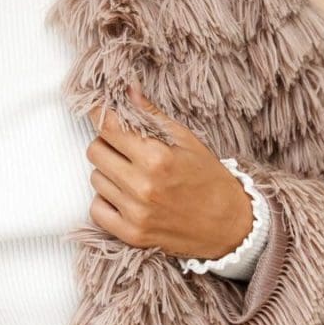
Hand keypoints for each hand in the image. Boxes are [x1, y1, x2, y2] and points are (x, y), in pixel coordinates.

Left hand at [85, 81, 254, 258]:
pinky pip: (96, 209)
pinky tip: (123, 196)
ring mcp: (135, 213)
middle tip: (124, 147)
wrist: (229, 227)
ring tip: (131, 175)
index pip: (108, 128)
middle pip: (95, 151)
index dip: (101, 116)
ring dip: (108, 173)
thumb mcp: (187, 141)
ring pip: (95, 179)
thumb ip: (152, 115)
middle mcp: (143, 186)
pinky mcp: (131, 234)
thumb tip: (127, 90)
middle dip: (106, 144)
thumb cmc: (209, 180)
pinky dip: (105, 201)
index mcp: (157, 158)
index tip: (101, 112)